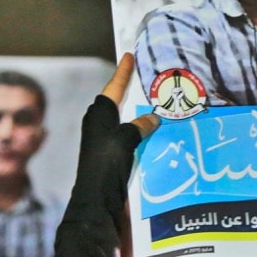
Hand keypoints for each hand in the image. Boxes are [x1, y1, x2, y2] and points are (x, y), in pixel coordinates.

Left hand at [68, 54, 159, 221]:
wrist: (97, 201)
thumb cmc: (106, 165)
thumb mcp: (124, 140)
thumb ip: (138, 126)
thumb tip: (152, 118)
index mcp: (99, 115)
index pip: (114, 87)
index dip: (123, 72)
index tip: (129, 55)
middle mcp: (100, 126)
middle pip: (118, 103)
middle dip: (131, 91)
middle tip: (148, 78)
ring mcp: (105, 142)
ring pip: (126, 121)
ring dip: (140, 114)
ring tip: (159, 104)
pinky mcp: (112, 158)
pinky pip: (131, 138)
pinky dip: (142, 133)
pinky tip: (157, 135)